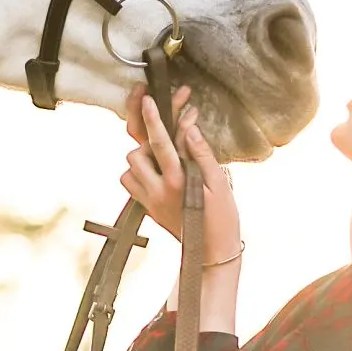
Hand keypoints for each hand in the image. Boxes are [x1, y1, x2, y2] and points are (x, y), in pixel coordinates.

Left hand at [120, 89, 240, 262]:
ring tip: (167, 153)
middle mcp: (157, 190)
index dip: (153, 117)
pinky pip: (131, 182)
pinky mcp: (146, 208)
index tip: (148, 98)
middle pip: (137, 152)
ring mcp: (148, 200)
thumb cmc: (221, 217)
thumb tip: (189, 126)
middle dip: (150, 136)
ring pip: (130, 167)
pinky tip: (160, 170)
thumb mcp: (219, 182)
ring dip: (145, 155)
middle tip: (168, 128)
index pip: (160, 142)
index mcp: (178, 181)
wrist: (211, 252)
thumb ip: (202, 153)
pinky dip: (140, 172)